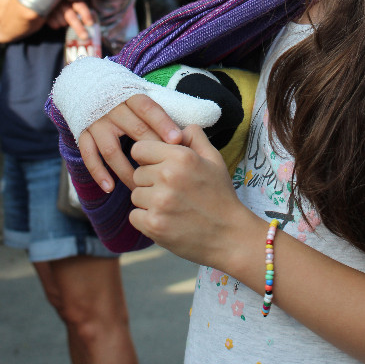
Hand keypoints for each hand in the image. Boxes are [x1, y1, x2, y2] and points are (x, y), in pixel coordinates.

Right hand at [47, 0, 93, 37]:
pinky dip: (57, 25)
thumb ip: (81, 11)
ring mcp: (53, 6)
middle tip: (85, 37)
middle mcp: (63, 1)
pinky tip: (56, 19)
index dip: (86, 15)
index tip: (90, 24)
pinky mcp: (45, 12)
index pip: (80, 6)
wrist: (45, 0)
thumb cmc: (65, 4)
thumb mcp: (73, 4)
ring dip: (65, 24)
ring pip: (62, 22)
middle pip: (71, 17)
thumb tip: (92, 25)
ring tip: (64, 20)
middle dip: (79, 28)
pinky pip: (54, 24)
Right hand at [79, 94, 182, 191]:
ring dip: (125, 171)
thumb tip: (186, 135)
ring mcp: (96, 122)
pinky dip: (98, 173)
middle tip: (165, 173)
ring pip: (111, 149)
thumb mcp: (140, 98)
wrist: (86, 86)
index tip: (177, 140)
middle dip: (151, 152)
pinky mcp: (82, 134)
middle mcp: (113, 108)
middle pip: (134, 130)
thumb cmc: (123, 100)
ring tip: (138, 188)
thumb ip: (159, 114)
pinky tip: (110, 188)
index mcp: (131, 96)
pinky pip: (89, 155)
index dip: (163, 124)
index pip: (149, 109)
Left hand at [129, 124, 246, 264]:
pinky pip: (134, 216)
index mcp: (181, 157)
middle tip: (172, 191)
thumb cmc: (220, 195)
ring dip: (148, 201)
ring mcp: (160, 202)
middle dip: (150, 181)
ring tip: (172, 206)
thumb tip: (176, 128)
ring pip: (135, 195)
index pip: (139, 149)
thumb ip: (194, 136)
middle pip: (137, 173)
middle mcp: (168, 176)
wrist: (230, 236)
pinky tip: (166, 220)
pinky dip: (146, 220)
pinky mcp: (154, 225)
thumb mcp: (214, 159)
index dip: (148, 158)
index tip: (160, 167)